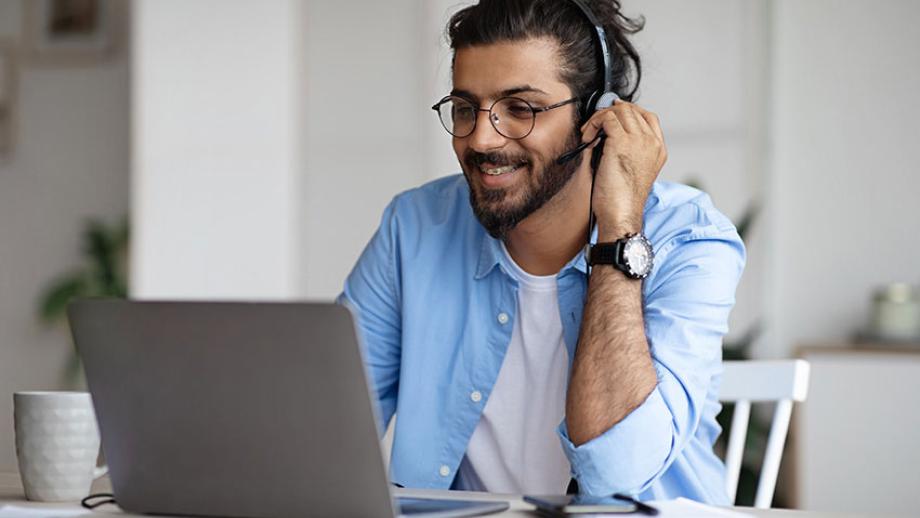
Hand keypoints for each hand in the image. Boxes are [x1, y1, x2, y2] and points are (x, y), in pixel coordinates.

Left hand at [580, 102, 666, 238]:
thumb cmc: (621, 200)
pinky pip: (606, 118)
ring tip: (588, 135)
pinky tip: (586, 139)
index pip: (647, 116)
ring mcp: (639, 140)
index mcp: (658, 150)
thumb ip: (629, 150)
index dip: (627, 112)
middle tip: (593, 127)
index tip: (610, 115)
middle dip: (609, 114)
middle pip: (632, 110)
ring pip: (619, 110)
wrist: (621, 214)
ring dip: (599, 118)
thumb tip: (607, 133)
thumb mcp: (631, 170)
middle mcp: (652, 142)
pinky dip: (593, 124)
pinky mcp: (622, 142)